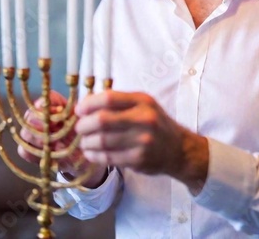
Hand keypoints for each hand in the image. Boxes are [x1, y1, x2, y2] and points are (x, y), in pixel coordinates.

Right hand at [18, 90, 106, 187]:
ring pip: (24, 133)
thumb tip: (72, 105)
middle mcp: (43, 120)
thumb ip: (81, 110)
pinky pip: (23, 151)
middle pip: (29, 115)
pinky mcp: (34, 153)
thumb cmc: (88, 133)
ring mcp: (36, 136)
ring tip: (52, 143)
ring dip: (38, 138)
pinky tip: (47, 153)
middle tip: (53, 129)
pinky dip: (33, 153)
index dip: (46, 103)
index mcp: (57, 108)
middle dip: (39, 122)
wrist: (89, 156)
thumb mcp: (87, 120)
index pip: (43, 99)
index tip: (58, 110)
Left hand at [75, 90, 208, 193]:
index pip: (108, 98)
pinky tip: (91, 153)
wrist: (179, 148)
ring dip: (87, 142)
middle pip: (102, 120)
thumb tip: (86, 104)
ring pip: (102, 141)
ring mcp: (142, 140)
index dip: (89, 104)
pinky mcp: (138, 159)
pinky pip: (108, 157)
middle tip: (79, 128)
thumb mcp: (143, 105)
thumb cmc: (155, 123)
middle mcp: (143, 118)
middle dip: (84, 125)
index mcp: (142, 101)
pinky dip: (94, 155)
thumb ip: (119, 102)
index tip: (79, 110)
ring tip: (84, 142)